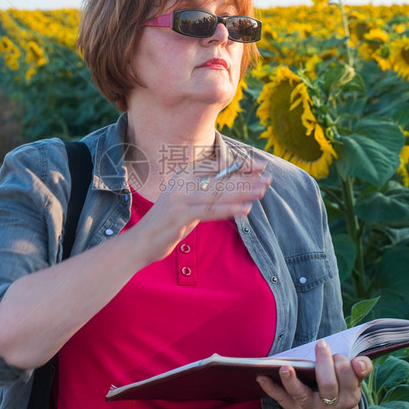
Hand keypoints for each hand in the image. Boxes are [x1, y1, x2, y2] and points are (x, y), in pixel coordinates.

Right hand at [126, 165, 270, 265]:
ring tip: (262, 191)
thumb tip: (231, 190)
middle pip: (221, 179)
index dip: (240, 165)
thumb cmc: (166, 224)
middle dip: (247, 179)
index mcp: (184, 176)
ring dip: (243, 192)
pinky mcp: (180, 215)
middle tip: (268, 178)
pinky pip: (210, 211)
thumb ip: (204, 194)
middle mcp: (181, 182)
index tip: (261, 166)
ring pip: (218, 194)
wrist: (140, 242)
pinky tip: (245, 209)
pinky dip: (229, 210)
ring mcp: (180, 198)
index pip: (218, 166)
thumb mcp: (186, 204)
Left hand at [256, 340, 372, 408]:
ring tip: (284, 367)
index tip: (339, 354)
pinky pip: (282, 399)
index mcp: (350, 395)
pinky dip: (271, 388)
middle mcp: (332, 406)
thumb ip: (360, 367)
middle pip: (328, 385)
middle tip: (321, 345)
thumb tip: (359, 361)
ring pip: (302, 394)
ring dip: (292, 380)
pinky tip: (261, 376)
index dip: (344, 365)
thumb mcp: (354, 378)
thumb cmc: (341, 383)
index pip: (349, 379)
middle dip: (324, 363)